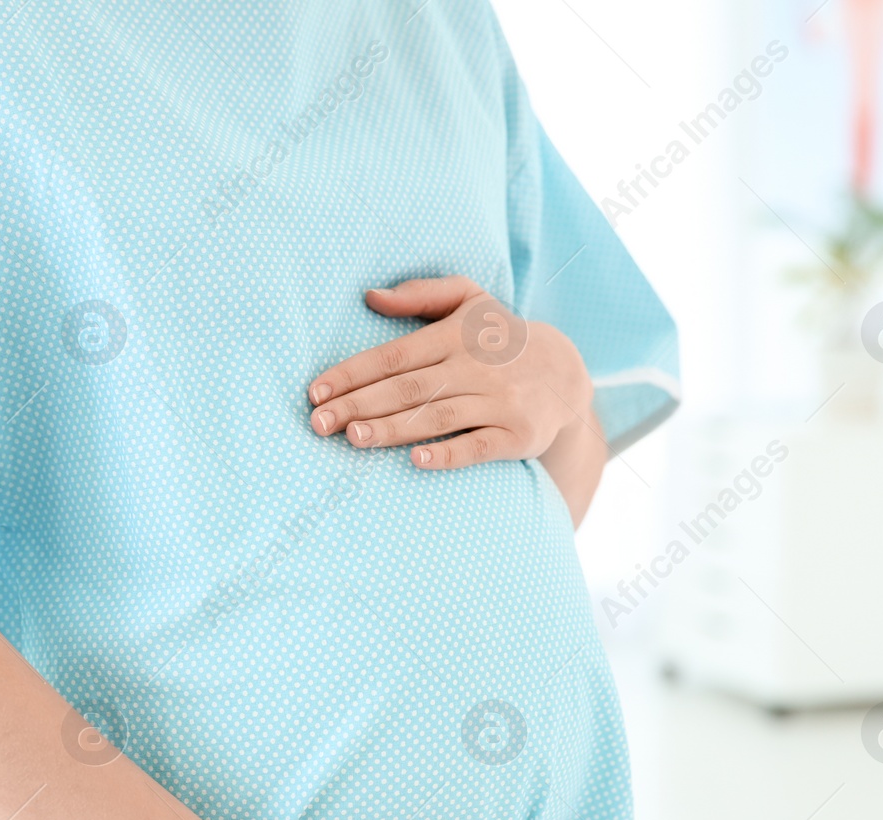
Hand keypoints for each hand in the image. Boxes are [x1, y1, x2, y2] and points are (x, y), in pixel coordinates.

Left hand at [307, 276, 593, 470]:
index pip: (394, 355)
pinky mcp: (518, 435)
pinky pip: (480, 446)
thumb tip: (371, 296)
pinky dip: (449, 454)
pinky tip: (416, 461)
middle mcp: (475, 368)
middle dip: (360, 405)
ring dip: (393, 429)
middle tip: (319, 423)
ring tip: (353, 438)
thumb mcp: (470, 300)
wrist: (566, 374)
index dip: (353, 373)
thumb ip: (422, 294)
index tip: (316, 391)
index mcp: (456, 336)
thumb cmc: (500, 338)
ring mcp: (499, 403)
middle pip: (409, 388)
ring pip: (438, 417)